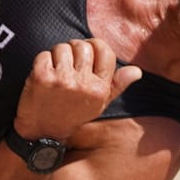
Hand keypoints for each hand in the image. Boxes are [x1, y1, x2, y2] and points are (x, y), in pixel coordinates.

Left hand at [14, 39, 142, 142]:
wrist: (43, 133)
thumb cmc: (73, 115)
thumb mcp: (99, 104)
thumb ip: (117, 86)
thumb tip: (137, 71)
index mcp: (99, 89)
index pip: (104, 50)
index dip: (94, 45)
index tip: (86, 51)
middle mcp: (83, 84)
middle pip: (82, 45)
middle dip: (74, 49)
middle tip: (68, 64)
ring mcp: (62, 80)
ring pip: (62, 47)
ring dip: (58, 55)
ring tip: (56, 71)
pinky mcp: (42, 77)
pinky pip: (45, 54)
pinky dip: (42, 61)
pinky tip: (44, 76)